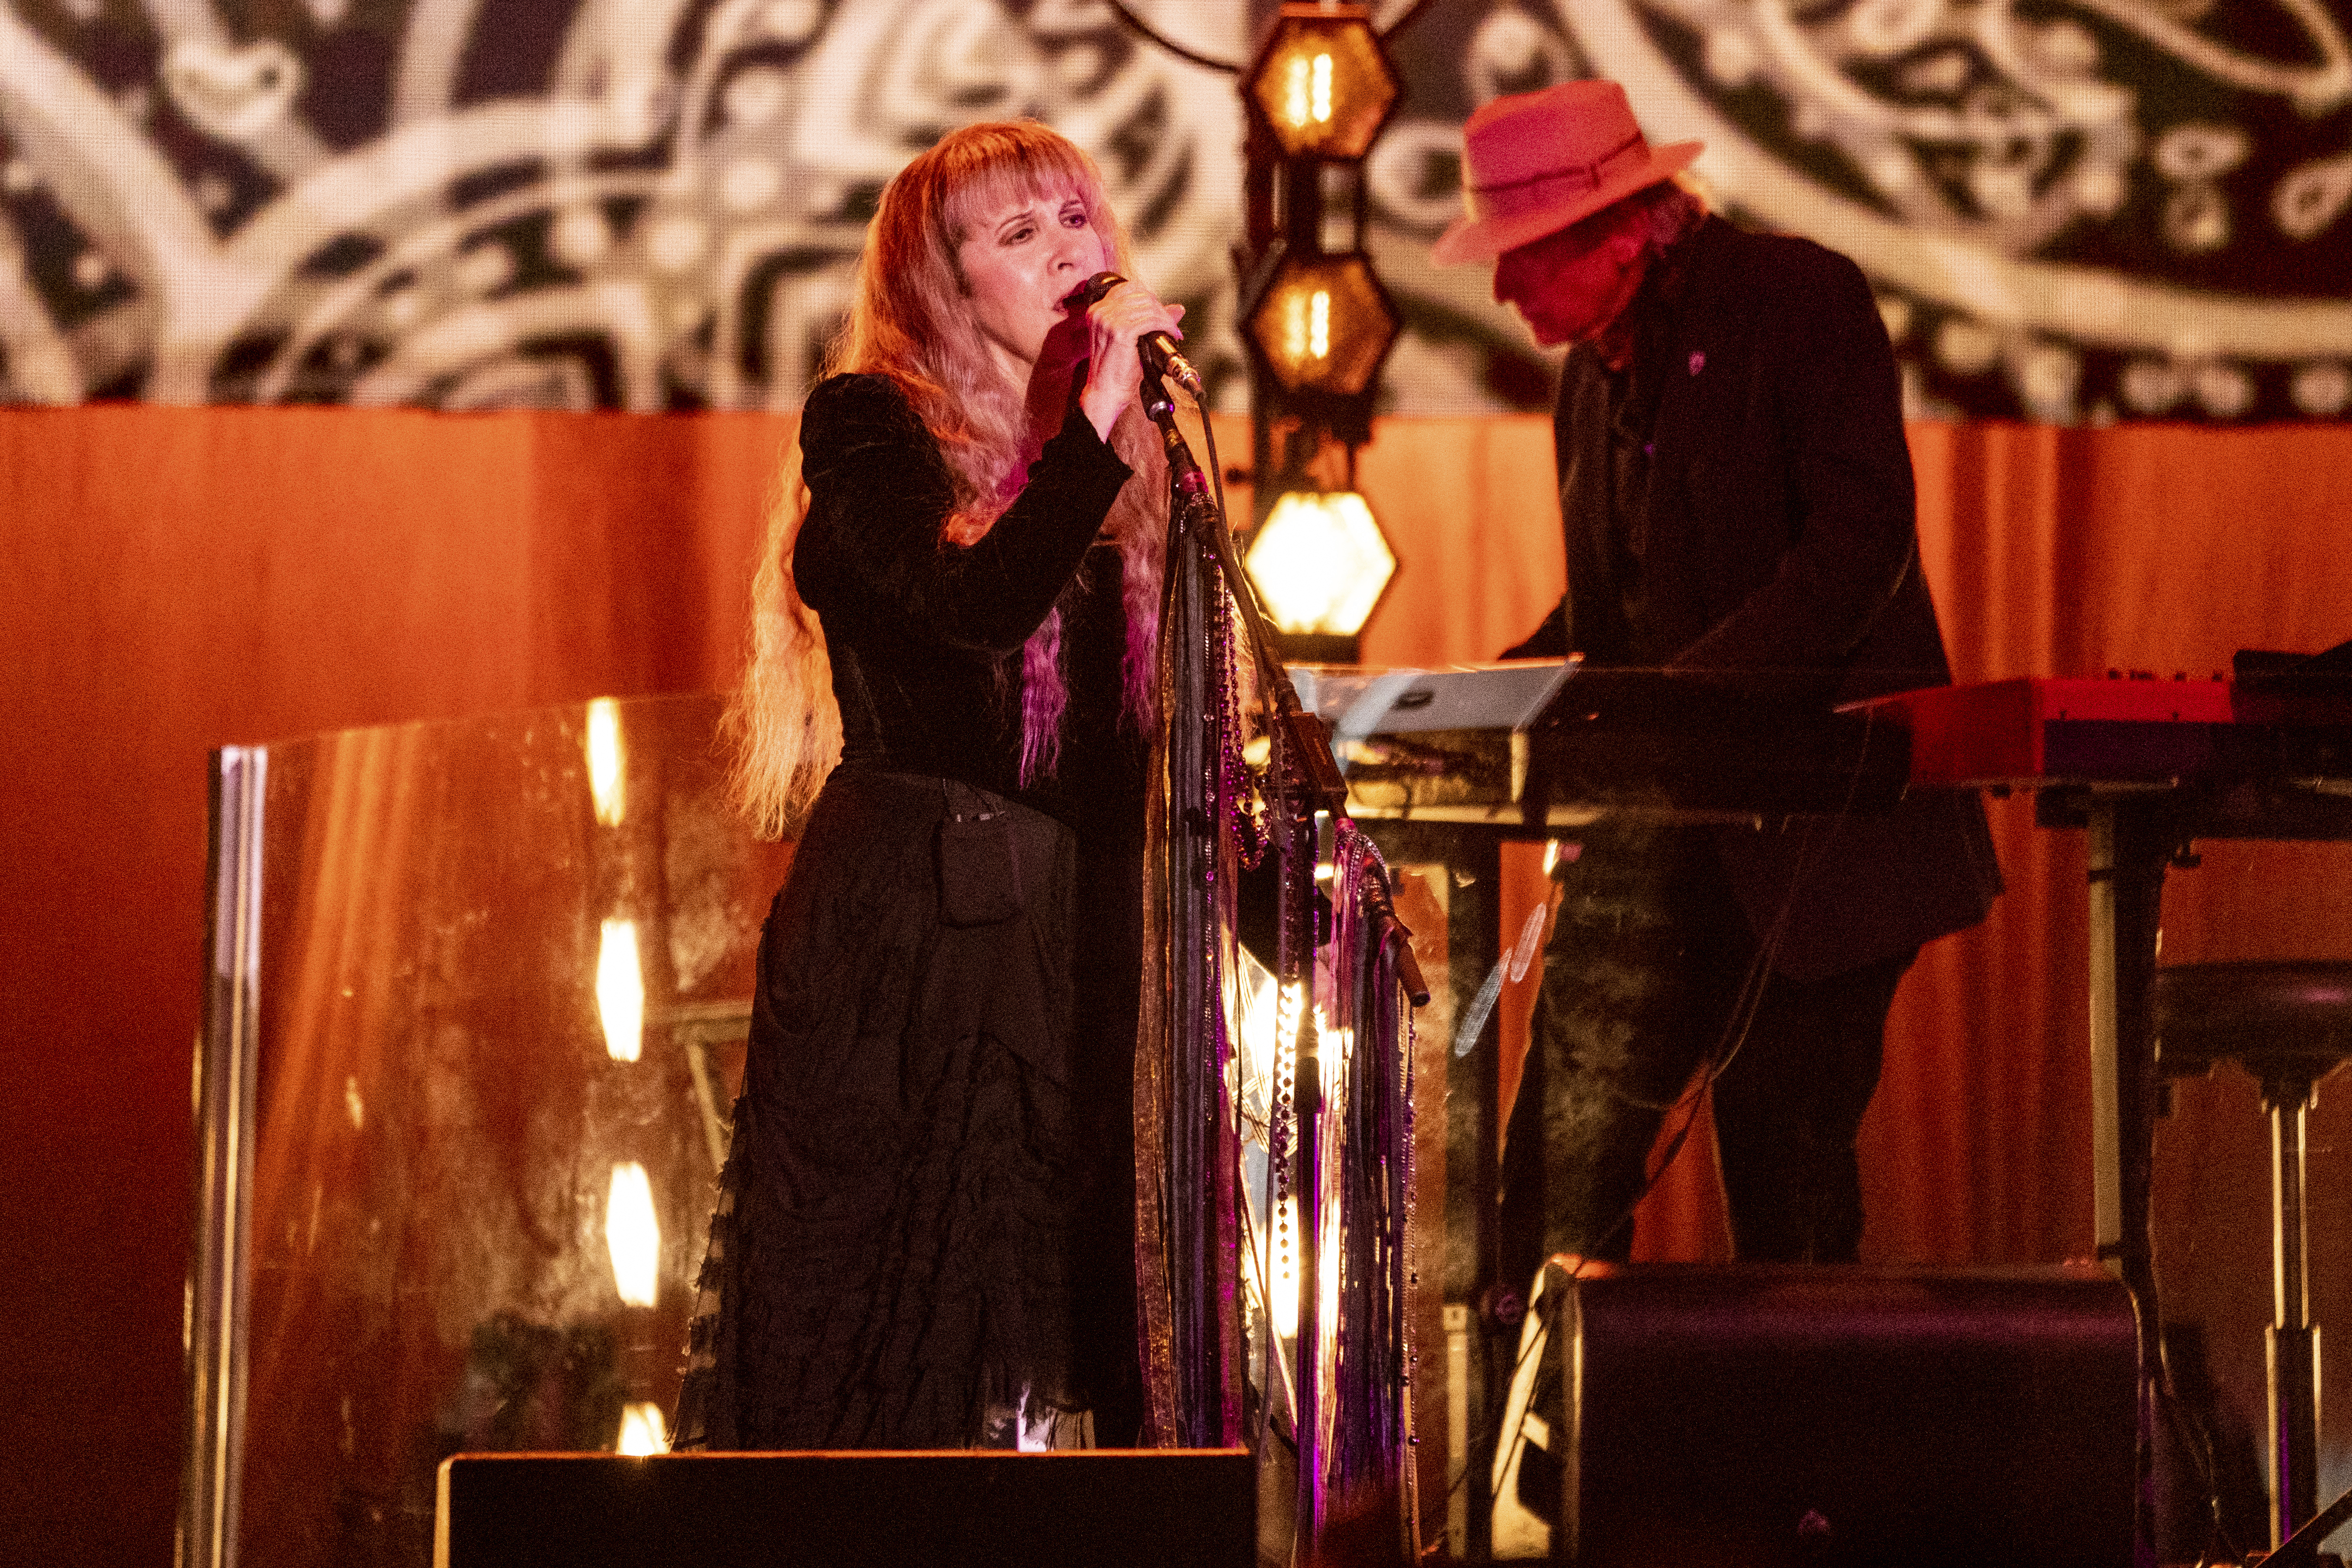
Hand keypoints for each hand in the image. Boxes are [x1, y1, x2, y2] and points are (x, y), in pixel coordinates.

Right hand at [1077, 279, 1184, 439]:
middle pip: (1141, 295)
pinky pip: (1152, 320)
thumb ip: (1149, 319)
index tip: (1160, 312)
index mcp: (1098, 310)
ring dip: (1166, 318)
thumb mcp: (1130, 339)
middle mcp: (1101, 311)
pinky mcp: (1121, 331)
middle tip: (1170, 324)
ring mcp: (1109, 320)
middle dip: (1160, 309)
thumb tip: (1178, 309)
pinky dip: (1166, 326)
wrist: (1105, 392)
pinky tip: (1172, 334)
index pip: (1130, 288)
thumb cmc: (1115, 371)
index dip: (1150, 298)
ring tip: (1173, 331)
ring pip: (1149, 306)